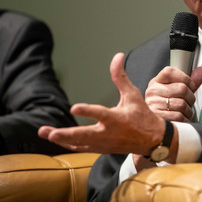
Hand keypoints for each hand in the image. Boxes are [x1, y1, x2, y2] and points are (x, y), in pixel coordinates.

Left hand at [38, 53, 165, 154]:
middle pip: (84, 135)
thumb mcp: (133, 94)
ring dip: (62, 139)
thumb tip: (117, 56)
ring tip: (45, 133)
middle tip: (50, 133)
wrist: (152, 139)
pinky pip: (82, 148)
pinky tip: (57, 139)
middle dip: (66, 134)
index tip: (74, 107)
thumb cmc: (142, 115)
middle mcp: (109, 132)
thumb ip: (121, 77)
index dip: (87, 111)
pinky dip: (69, 144)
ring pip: (79, 143)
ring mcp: (103, 143)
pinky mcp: (101, 149)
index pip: (101, 113)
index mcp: (117, 118)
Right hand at [144, 65, 201, 121]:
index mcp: (157, 82)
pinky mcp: (158, 118)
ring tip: (184, 111)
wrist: (155, 123)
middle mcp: (153, 91)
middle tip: (188, 101)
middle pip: (182, 88)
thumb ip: (190, 81)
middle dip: (190, 97)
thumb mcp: (176, 90)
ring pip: (182, 104)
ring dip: (188, 110)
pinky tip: (181, 118)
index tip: (190, 85)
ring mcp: (153, 105)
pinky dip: (184, 119)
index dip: (185, 78)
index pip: (170, 72)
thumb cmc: (167, 105)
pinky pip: (179, 116)